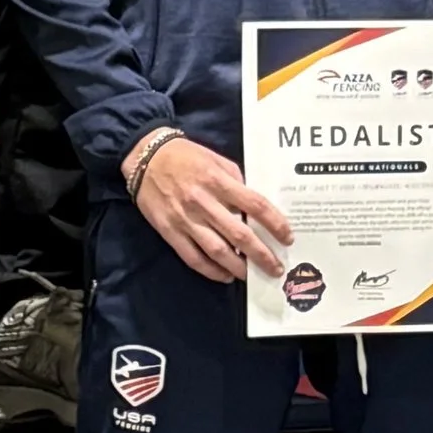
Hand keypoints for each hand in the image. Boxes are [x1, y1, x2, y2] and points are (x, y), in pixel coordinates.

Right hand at [128, 131, 290, 284]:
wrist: (146, 157)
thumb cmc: (185, 156)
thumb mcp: (216, 160)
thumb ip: (235, 181)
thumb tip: (253, 206)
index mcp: (218, 181)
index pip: (255, 205)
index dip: (274, 224)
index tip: (286, 237)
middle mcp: (204, 202)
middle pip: (240, 234)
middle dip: (262, 254)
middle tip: (276, 267)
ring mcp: (186, 219)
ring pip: (217, 250)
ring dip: (238, 267)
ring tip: (252, 275)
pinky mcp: (170, 232)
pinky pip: (193, 257)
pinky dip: (211, 270)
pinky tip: (225, 275)